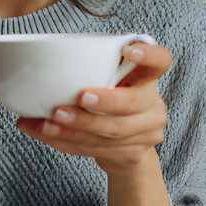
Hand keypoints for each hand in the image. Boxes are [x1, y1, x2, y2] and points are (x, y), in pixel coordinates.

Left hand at [17, 41, 170, 176]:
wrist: (127, 148)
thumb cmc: (112, 101)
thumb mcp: (112, 81)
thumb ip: (97, 69)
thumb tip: (46, 61)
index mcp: (147, 78)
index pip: (160, 61)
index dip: (148, 55)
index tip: (129, 51)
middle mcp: (152, 104)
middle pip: (130, 104)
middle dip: (104, 102)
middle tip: (79, 97)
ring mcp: (146, 133)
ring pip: (110, 131)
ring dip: (75, 127)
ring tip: (48, 122)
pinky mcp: (131, 154)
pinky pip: (96, 148)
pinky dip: (66, 141)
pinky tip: (47, 134)